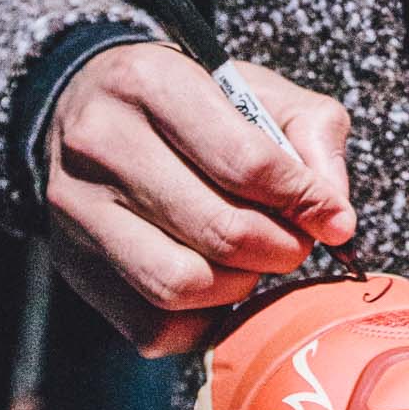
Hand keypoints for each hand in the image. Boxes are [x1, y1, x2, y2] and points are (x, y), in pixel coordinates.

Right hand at [45, 42, 354, 354]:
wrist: (86, 104)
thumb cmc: (187, 101)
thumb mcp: (255, 88)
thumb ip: (312, 136)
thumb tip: (336, 216)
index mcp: (152, 83)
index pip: (247, 162)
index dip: (305, 202)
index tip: (334, 220)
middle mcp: (102, 142)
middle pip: (219, 230)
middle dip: (280, 249)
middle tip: (296, 244)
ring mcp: (78, 208)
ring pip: (181, 285)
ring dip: (239, 288)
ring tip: (253, 264)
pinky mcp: (72, 263)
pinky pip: (150, 326)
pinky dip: (200, 323)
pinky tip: (216, 290)